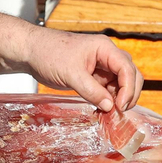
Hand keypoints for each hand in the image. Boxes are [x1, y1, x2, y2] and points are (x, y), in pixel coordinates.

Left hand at [22, 29, 143, 111]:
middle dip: (129, 93)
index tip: (120, 106)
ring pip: (120, 83)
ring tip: (110, 114)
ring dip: (119, 98)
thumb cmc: (49, 54)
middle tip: (119, 111)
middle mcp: (106, 56)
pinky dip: (108, 100)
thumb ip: (91, 91)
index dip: (128, 88)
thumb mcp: (71, 74)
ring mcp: (101, 66)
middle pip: (130, 74)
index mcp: (104, 49)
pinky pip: (108, 89)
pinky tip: (102, 110)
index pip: (127, 68)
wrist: (31, 52)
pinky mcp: (93, 76)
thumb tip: (110, 107)